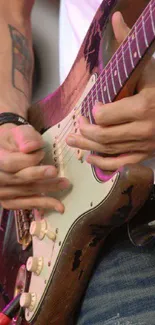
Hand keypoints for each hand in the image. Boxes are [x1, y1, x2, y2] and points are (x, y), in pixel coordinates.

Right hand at [0, 123, 69, 211]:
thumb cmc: (15, 140)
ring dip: (46, 190)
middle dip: (39, 176)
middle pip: (17, 180)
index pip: (10, 163)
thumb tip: (30, 148)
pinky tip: (57, 205)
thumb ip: (25, 137)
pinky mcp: (8, 201)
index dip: (27, 160)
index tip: (42, 153)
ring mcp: (0, 192)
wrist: (7, 151)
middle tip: (56, 172)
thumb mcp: (19, 132)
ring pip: (24, 193)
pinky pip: (24, 205)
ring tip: (64, 184)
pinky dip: (41, 204)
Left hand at [66, 12, 154, 170]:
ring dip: (87, 147)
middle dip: (84, 131)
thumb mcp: (149, 67)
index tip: (92, 107)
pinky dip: (103, 164)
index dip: (94, 112)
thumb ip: (129, 46)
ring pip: (108, 151)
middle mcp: (144, 129)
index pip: (105, 115)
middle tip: (76, 125)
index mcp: (143, 106)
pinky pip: (121, 164)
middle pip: (103, 136)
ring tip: (72, 142)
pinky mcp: (146, 154)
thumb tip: (116, 18)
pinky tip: (91, 159)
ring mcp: (145, 145)